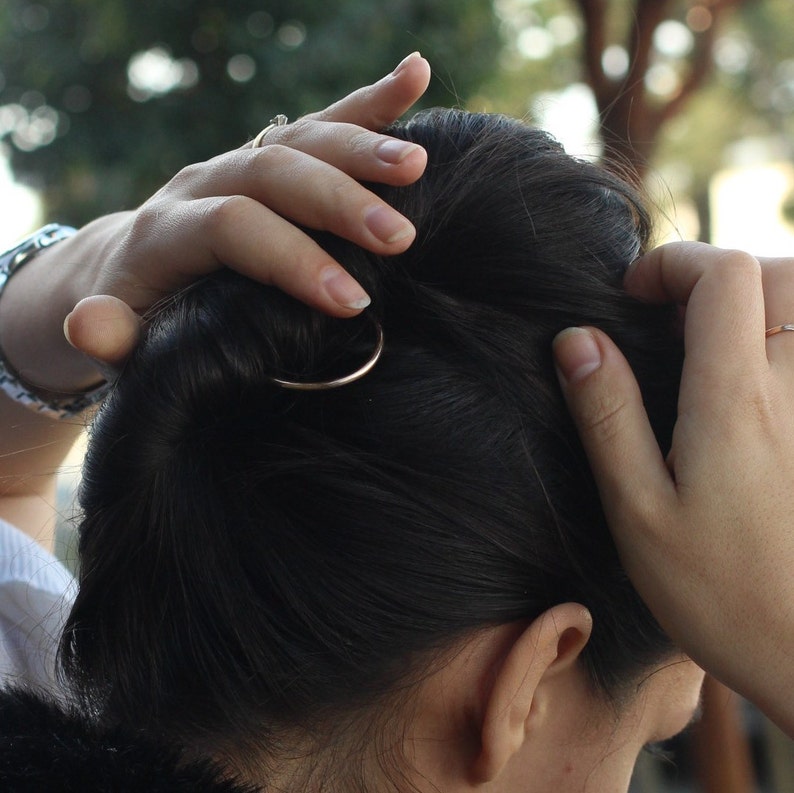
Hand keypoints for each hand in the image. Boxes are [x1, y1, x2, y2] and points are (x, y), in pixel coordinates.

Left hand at [4, 53, 429, 387]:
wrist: (130, 268)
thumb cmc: (138, 314)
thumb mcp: (115, 334)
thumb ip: (104, 332)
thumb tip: (92, 328)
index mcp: (166, 231)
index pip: (233, 227)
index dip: (291, 259)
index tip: (350, 303)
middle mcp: (203, 182)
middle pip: (273, 171)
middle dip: (338, 202)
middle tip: (399, 239)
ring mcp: (237, 162)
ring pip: (300, 137)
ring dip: (362, 147)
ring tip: (417, 165)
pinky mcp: (267, 155)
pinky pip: (320, 120)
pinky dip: (369, 100)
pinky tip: (415, 75)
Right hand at [552, 242, 793, 737]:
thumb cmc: (720, 592)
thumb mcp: (637, 510)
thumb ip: (608, 415)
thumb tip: (577, 339)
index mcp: (735, 400)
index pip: (724, 276)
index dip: (671, 264)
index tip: (629, 299)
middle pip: (780, 274)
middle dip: (718, 275)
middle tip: (671, 321)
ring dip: (757, 304)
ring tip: (709, 347)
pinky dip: (779, 342)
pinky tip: (748, 385)